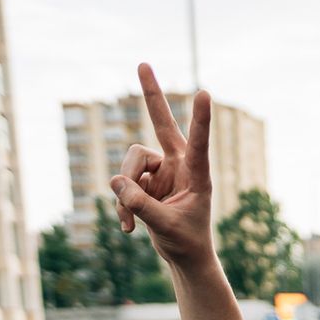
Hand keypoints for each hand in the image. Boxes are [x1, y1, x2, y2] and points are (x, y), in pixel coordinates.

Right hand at [108, 63, 212, 265]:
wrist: (184, 257)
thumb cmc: (186, 242)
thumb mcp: (165, 226)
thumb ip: (140, 205)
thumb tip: (115, 181)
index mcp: (197, 174)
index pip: (199, 142)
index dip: (199, 119)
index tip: (204, 93)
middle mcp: (179, 165)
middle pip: (161, 124)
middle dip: (151, 96)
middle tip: (142, 63)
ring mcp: (160, 170)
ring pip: (129, 164)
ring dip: (125, 192)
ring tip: (131, 219)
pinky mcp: (144, 180)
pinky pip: (122, 184)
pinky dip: (122, 205)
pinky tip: (128, 228)